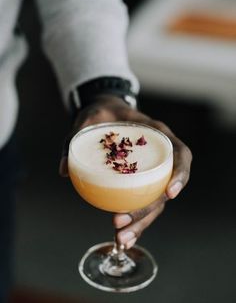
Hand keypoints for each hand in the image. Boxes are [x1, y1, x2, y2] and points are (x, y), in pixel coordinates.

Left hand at [59, 95, 191, 248]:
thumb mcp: (89, 118)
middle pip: (165, 188)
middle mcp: (159, 156)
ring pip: (154, 201)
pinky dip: (134, 220)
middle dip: (148, 211)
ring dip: (141, 223)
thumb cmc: (103, 113)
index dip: (180, 175)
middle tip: (122, 225)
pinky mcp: (140, 181)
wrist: (105, 113)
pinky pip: (141, 201)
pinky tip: (120, 235)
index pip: (180, 154)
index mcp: (158, 135)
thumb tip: (63, 170)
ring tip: (120, 240)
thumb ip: (75, 139)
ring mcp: (151, 171)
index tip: (169, 193)